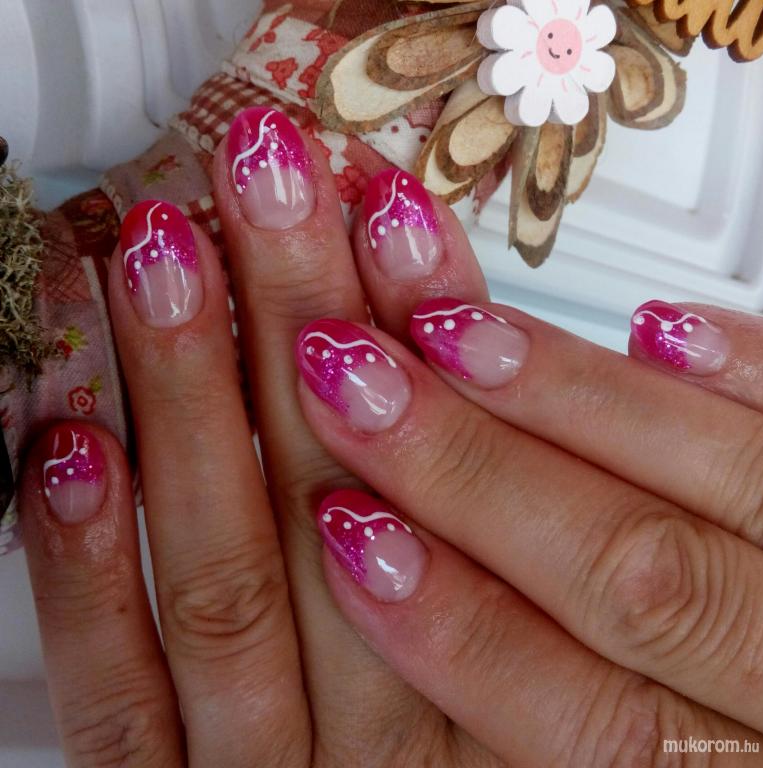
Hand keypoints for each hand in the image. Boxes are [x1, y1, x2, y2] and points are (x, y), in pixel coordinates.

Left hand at [19, 107, 501, 766]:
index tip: (394, 215)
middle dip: (308, 318)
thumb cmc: (443, 712)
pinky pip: (120, 697)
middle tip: (276, 187)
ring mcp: (275, 761)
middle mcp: (393, 725)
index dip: (433, 332)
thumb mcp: (502, 619)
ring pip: (228, 585)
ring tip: (166, 261)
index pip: (474, 478)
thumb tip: (437, 327)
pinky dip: (88, 570)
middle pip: (347, 499)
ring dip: (190, 405)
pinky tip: (76, 445)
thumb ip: (476, 489)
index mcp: (499, 666)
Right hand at [295, 205, 762, 761]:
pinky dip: (747, 363)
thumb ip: (548, 698)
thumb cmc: (711, 706)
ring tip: (452, 331)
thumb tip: (390, 573)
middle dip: (477, 476)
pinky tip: (658, 327)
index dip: (460, 630)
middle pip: (645, 583)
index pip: (601, 726)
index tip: (348, 536)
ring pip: (738, 481)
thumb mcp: (622, 744)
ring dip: (576, 394)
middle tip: (362, 385)